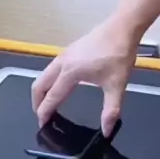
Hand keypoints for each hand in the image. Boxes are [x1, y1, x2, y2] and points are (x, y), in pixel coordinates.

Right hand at [31, 14, 139, 136]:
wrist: (122, 27)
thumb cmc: (119, 54)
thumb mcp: (117, 85)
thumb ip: (111, 110)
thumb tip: (107, 131)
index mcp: (70, 73)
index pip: (52, 97)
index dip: (45, 112)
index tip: (42, 124)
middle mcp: (62, 63)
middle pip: (39, 85)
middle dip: (37, 102)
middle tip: (41, 116)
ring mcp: (64, 55)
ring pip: (43, 76)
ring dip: (41, 91)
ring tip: (47, 104)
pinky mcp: (69, 51)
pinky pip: (51, 69)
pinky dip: (48, 81)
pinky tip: (58, 87)